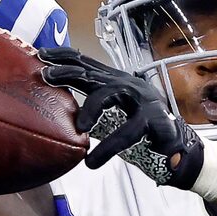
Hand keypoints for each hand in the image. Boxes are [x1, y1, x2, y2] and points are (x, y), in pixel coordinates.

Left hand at [38, 44, 200, 186]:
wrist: (175, 145)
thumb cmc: (139, 129)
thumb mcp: (111, 115)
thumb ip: (91, 109)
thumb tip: (58, 113)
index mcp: (114, 82)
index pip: (87, 64)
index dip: (65, 57)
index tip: (41, 54)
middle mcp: (127, 85)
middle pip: (94, 73)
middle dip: (69, 72)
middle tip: (47, 76)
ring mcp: (142, 99)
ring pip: (111, 95)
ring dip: (92, 108)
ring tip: (80, 128)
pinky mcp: (154, 120)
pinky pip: (127, 132)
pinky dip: (108, 147)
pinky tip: (92, 161)